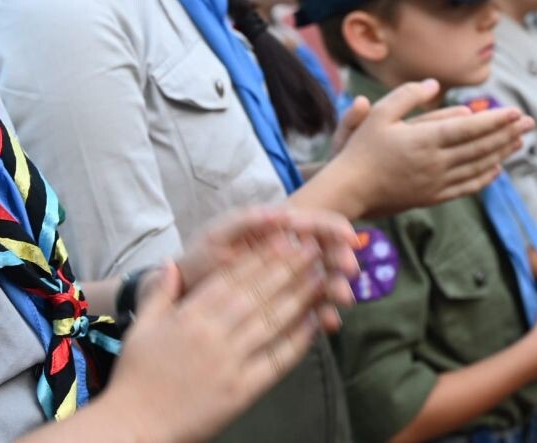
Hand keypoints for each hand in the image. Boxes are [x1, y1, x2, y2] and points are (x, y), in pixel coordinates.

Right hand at [105, 241, 327, 441]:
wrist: (133, 428)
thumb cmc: (135, 378)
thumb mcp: (140, 329)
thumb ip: (160, 293)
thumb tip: (170, 263)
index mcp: (188, 316)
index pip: (232, 277)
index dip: (261, 256)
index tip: (283, 239)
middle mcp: (212, 335)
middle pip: (258, 293)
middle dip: (289, 268)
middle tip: (313, 248)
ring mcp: (229, 363)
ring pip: (272, 321)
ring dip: (300, 297)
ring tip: (321, 277)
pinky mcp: (242, 391)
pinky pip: (276, 359)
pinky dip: (298, 340)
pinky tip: (315, 321)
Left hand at [172, 207, 358, 326]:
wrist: (186, 295)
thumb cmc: (201, 258)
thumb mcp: (218, 235)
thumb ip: (246, 222)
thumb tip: (281, 213)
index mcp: (279, 230)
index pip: (315, 223)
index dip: (335, 228)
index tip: (350, 238)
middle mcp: (291, 253)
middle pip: (326, 252)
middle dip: (341, 260)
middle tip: (350, 271)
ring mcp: (292, 280)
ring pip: (324, 280)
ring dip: (336, 288)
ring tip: (343, 300)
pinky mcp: (289, 306)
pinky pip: (312, 308)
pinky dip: (322, 314)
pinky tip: (329, 323)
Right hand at [326, 79, 534, 216]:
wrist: (350, 191)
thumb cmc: (361, 149)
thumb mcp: (379, 114)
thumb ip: (408, 95)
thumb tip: (435, 83)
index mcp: (424, 140)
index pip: (470, 129)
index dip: (496, 120)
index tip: (516, 111)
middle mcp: (435, 163)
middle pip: (481, 147)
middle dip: (508, 133)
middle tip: (530, 122)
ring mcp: (436, 182)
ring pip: (478, 167)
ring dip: (502, 153)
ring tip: (520, 141)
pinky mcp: (433, 197)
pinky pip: (467, 186)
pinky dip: (486, 177)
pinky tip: (497, 168)